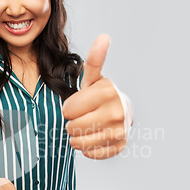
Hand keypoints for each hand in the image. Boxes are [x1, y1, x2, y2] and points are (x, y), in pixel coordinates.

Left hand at [62, 34, 126, 159]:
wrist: (121, 112)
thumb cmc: (99, 95)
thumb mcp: (93, 78)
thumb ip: (94, 60)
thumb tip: (103, 36)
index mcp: (107, 92)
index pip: (68, 110)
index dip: (68, 108)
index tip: (77, 104)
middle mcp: (116, 112)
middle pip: (72, 127)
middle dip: (71, 123)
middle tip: (81, 116)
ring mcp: (119, 131)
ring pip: (79, 142)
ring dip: (76, 137)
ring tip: (85, 127)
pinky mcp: (119, 146)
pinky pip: (91, 153)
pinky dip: (87, 148)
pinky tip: (93, 136)